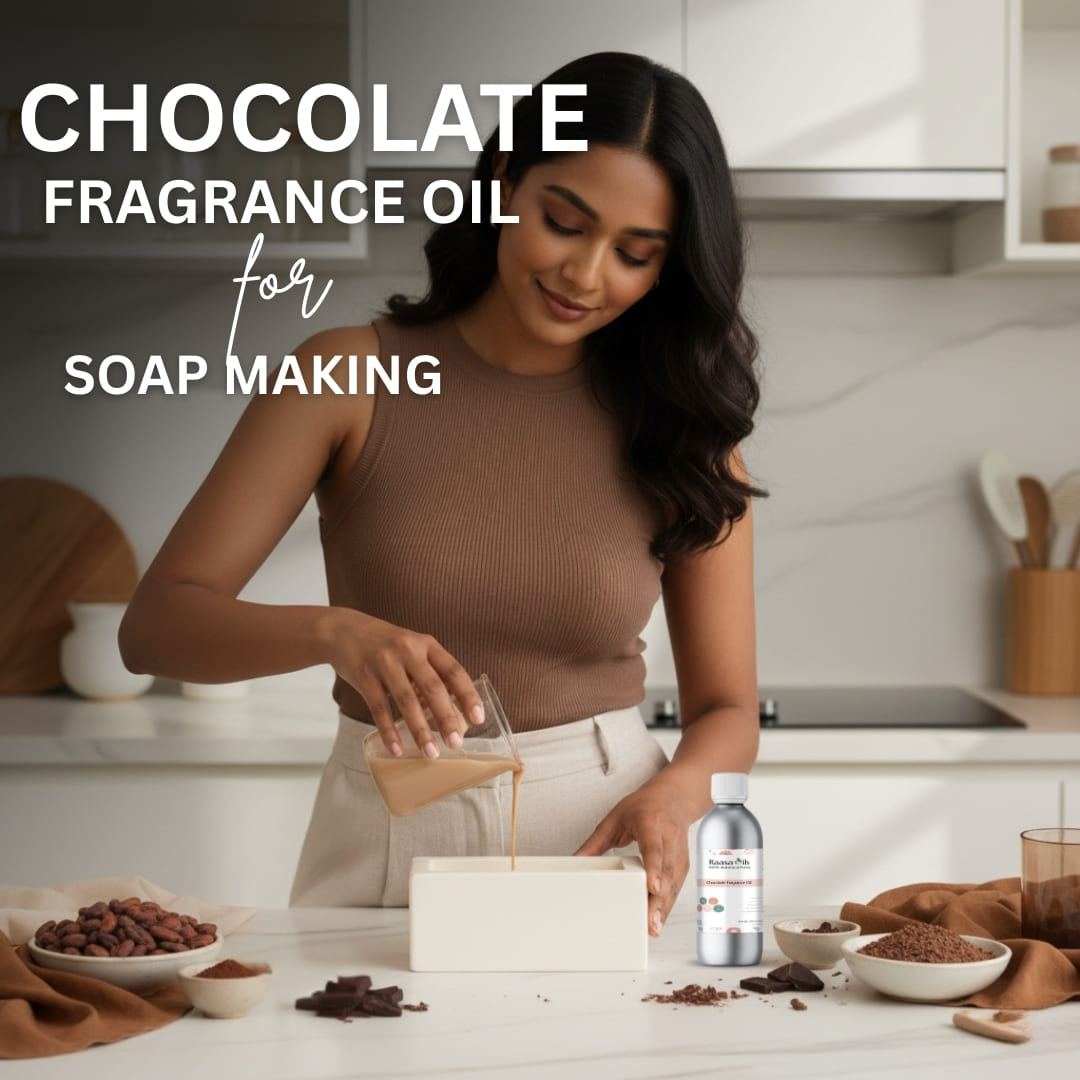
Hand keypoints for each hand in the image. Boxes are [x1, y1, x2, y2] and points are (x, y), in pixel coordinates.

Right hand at [322, 607, 484, 757]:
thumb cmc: (386, 645)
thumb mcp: (413, 648)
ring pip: (407, 700)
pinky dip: (388, 730)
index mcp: (427, 644)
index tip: (478, 718)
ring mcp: (385, 662)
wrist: (344, 630)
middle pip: (432, 688)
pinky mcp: (364, 676)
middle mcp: (408, 650)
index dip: (468, 695)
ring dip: (420, 730)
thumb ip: (430, 673)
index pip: (454, 670)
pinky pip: (379, 708)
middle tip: (456, 743)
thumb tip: (452, 714)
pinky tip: (397, 748)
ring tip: (430, 752)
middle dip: (446, 718)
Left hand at [574, 769, 696, 936]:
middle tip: (650, 923)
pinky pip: (676, 887)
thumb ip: (595, 842)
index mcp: (651, 823)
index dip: (654, 868)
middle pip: (666, 872)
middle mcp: (668, 838)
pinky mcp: (683, 865)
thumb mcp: (614, 818)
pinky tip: (658, 920)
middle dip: (659, 900)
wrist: (674, 798)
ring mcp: (679, 852)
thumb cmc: (645, 806)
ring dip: (665, 908)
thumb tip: (575, 862)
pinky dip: (668, 905)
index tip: (652, 887)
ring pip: (674, 883)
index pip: (654, 848)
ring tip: (653, 928)